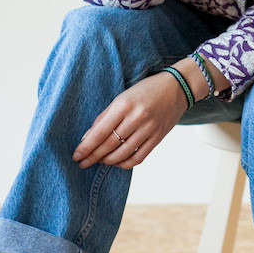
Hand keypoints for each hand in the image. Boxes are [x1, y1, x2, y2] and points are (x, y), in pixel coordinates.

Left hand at [73, 71, 189, 169]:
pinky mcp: (158, 138)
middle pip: (109, 145)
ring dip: (107, 161)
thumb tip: (87, 137)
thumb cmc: (145, 91)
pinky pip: (138, 157)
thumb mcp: (122, 97)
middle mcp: (136, 118)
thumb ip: (105, 117)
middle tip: (82, 163)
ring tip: (98, 162)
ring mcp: (149, 129)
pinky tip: (116, 163)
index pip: (100, 132)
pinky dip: (125, 164)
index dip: (86, 147)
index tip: (76, 156)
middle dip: (93, 157)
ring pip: (123, 154)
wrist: (176, 88)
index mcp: (124, 105)